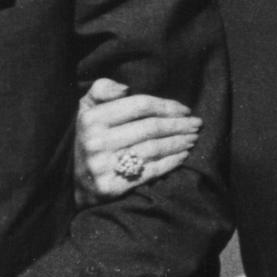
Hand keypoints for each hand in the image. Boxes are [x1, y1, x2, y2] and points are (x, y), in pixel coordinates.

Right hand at [74, 77, 200, 203]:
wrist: (78, 183)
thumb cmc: (91, 139)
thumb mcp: (88, 109)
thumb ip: (102, 90)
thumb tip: (125, 88)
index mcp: (92, 118)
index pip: (139, 105)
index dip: (166, 106)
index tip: (185, 109)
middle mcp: (95, 142)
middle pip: (149, 128)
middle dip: (178, 125)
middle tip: (197, 125)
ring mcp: (102, 166)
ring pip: (152, 149)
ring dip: (178, 143)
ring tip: (193, 139)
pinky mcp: (111, 187)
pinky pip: (149, 171)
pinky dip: (171, 163)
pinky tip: (183, 156)